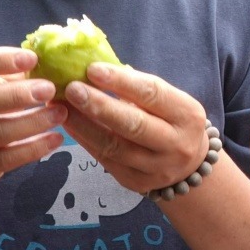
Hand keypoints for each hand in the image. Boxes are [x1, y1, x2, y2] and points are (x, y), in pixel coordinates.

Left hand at [60, 64, 208, 194]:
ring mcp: (156, 168)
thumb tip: (96, 67)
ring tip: (61, 106)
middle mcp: (176, 144)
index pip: (152, 94)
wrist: (188, 167)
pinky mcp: (135, 181)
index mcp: (187, 115)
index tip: (92, 68)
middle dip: (100, 105)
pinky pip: (105, 159)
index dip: (121, 81)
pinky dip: (84, 139)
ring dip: (83, 124)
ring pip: (114, 146)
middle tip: (72, 89)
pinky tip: (69, 123)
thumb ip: (138, 87)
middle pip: (134, 124)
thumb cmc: (172, 121)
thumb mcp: (169, 101)